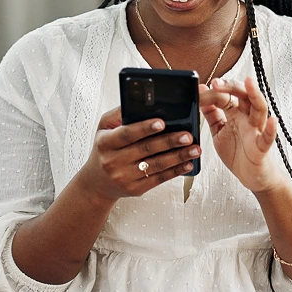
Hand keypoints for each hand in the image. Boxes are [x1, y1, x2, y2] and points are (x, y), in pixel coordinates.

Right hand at [76, 107, 201, 201]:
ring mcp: (124, 177)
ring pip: (156, 165)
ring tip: (194, 149)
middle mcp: (113, 161)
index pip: (126, 134)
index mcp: (105, 143)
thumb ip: (119, 114)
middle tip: (187, 135)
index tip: (162, 122)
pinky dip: (175, 171)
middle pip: (146, 149)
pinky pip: (159, 179)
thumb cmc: (104, 149)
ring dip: (178, 157)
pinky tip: (187, 164)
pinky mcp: (135, 189)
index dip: (144, 128)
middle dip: (169, 141)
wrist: (97, 182)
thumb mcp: (104, 128)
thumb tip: (141, 102)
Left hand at [199, 76, 291, 196]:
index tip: (199, 90)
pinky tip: (272, 120)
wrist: (250, 176)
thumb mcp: (218, 131)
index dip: (214, 93)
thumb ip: (211, 114)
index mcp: (236, 114)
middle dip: (232, 86)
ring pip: (259, 109)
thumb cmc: (237, 152)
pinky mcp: (262, 147)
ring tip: (249, 84)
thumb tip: (202, 92)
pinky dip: (271, 129)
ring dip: (255, 96)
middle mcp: (247, 119)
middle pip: (244, 96)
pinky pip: (268, 137)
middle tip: (217, 83)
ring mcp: (256, 131)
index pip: (226, 97)